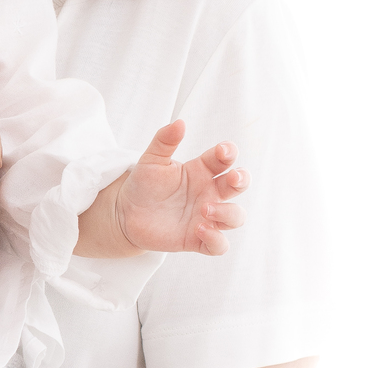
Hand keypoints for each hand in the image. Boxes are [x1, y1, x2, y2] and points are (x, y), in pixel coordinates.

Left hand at [114, 120, 247, 255]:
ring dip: (228, 212)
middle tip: (232, 178)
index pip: (225, 159)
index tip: (222, 152)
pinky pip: (219, 245)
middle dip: (242, 179)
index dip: (229, 153)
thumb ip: (164, 141)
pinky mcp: (197, 239)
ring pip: (235, 217)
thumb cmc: (144, 184)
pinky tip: (200, 229)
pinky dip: (216, 239)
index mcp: (202, 170)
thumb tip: (180, 123)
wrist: (126, 214)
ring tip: (205, 209)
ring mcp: (206, 216)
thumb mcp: (151, 160)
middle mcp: (209, 193)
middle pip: (239, 185)